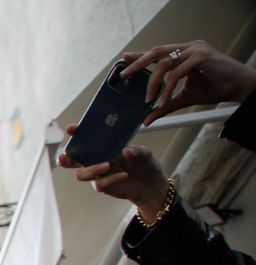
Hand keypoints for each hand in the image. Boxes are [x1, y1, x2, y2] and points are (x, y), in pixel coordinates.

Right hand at [56, 135, 172, 215]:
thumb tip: (126, 150)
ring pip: (81, 174)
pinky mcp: (104, 187)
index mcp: (103, 148)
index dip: (75, 134)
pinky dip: (110, 179)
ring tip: (107, 165)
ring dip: (91, 169)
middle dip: (65, 159)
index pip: (85, 140)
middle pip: (72, 161)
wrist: (152, 185)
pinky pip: (99, 184)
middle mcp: (96, 161)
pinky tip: (123, 175)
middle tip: (65, 157)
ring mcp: (98, 174)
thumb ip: (137, 151)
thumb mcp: (145, 153)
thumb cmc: (144, 164)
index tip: (71, 129)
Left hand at [120, 41, 255, 125]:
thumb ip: (165, 106)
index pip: (158, 52)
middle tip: (125, 75)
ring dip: (153, 82)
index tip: (125, 58)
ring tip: (148, 99)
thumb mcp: (183, 98)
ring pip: (165, 63)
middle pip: (157, 52)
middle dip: (139, 63)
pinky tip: (163, 101)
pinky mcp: (202, 56)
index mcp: (184, 52)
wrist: (237, 87)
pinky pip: (177, 73)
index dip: (141, 55)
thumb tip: (147, 119)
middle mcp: (188, 47)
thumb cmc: (214, 89)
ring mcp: (195, 50)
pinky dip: (167, 88)